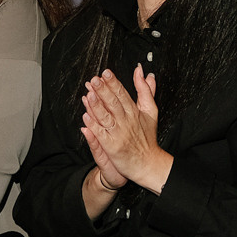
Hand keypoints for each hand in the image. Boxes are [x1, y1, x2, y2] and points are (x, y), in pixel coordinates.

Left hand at [82, 68, 167, 191]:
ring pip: (106, 117)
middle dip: (103, 90)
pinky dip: (93, 126)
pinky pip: (101, 134)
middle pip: (113, 103)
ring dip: (96, 105)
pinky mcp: (112, 146)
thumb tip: (146, 74)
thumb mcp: (151, 111)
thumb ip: (146, 91)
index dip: (113, 83)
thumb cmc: (147, 137)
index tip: (106, 73)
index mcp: (134, 112)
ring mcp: (119, 134)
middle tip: (95, 80)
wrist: (148, 163)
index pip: (122, 94)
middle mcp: (126, 121)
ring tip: (89, 94)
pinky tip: (86, 117)